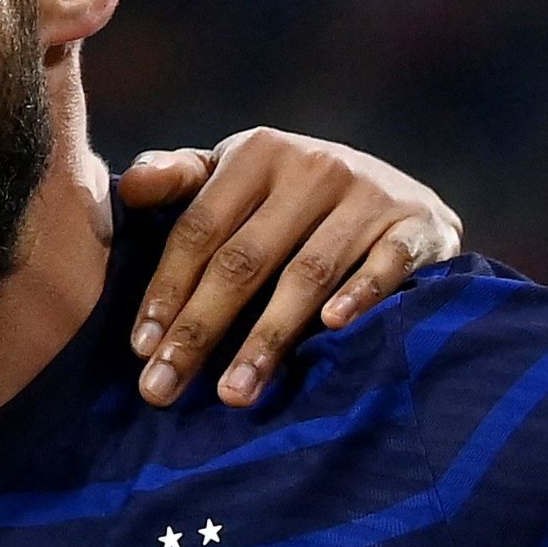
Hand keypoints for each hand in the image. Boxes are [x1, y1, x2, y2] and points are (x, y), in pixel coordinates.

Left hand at [118, 130, 460, 408]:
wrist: (399, 193)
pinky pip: (387, 264)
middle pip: (243, 259)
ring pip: (307, 273)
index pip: (199, 230)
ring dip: (267, 337)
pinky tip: (331, 329)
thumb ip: (180, 180)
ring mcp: (369, 194)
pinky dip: (361, 294)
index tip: (142, 350)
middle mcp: (313, 166)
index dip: (167, 290)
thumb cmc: (292, 196)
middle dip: (199, 329)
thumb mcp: (236, 175)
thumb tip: (130, 186)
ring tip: (233, 393)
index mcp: (257, 152)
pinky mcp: (418, 225)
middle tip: (164, 388)